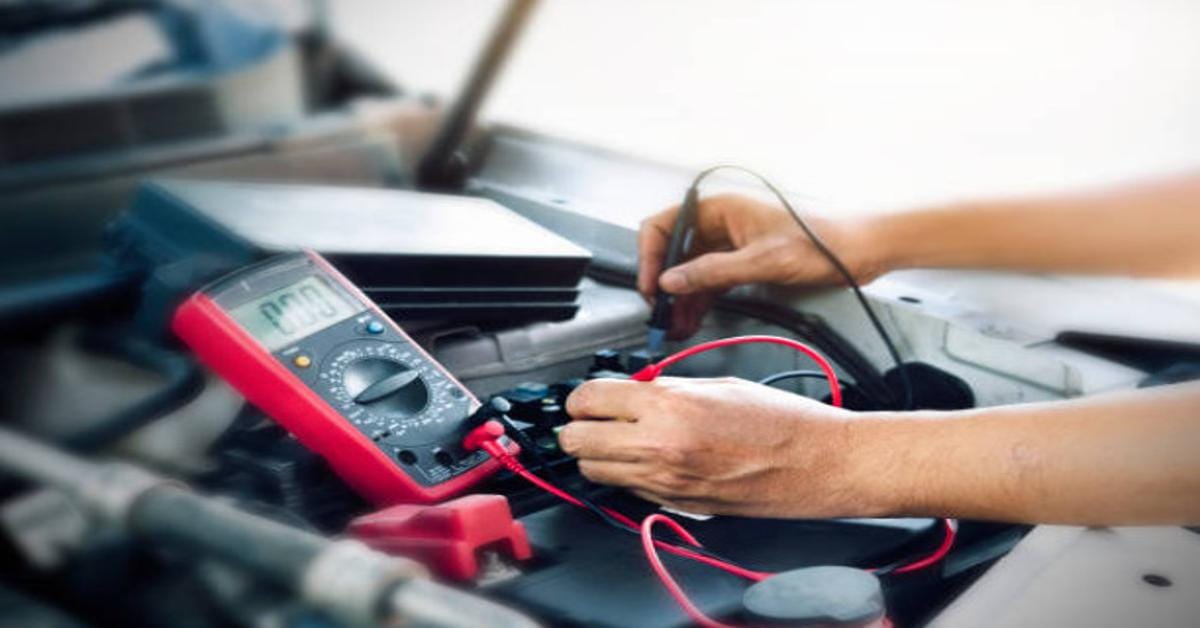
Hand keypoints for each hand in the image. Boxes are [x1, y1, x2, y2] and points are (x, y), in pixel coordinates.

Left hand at [560, 376, 883, 517]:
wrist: (820, 463)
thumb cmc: (782, 421)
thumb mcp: (717, 384)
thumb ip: (666, 387)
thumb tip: (630, 389)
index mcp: (669, 406)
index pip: (587, 399)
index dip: (581, 397)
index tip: (588, 397)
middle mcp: (659, 447)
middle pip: (576, 441)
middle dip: (578, 428)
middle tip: (594, 419)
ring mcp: (666, 482)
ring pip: (594, 472)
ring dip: (598, 455)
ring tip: (621, 440)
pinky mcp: (677, 506)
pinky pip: (629, 490)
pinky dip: (629, 475)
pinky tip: (652, 459)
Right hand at [638, 193, 883, 338]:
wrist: (859, 250)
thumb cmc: (820, 242)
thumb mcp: (762, 261)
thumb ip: (712, 271)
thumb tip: (671, 281)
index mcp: (720, 207)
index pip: (664, 225)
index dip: (650, 256)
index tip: (652, 287)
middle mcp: (720, 221)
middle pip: (673, 250)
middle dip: (664, 283)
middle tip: (660, 313)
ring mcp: (730, 241)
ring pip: (690, 269)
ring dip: (680, 297)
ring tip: (674, 325)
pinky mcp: (742, 260)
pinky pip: (709, 280)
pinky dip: (699, 300)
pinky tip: (692, 320)